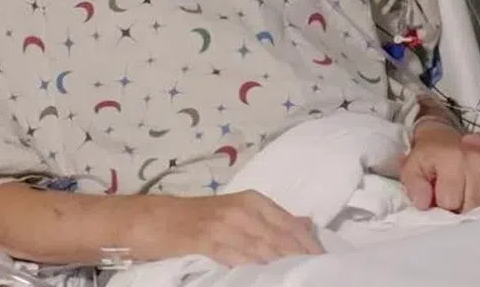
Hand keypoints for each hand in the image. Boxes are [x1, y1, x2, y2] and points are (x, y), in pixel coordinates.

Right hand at [139, 190, 323, 266]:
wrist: (154, 218)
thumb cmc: (198, 218)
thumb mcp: (238, 211)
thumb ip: (271, 219)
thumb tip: (306, 223)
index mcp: (254, 201)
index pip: (292, 225)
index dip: (309, 246)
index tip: (325, 262)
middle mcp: (243, 209)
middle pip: (281, 237)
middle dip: (300, 257)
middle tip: (317, 273)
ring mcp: (224, 223)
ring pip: (262, 248)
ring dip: (281, 264)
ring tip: (297, 277)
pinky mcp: (205, 240)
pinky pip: (234, 255)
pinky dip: (250, 267)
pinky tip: (262, 277)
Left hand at [399, 122, 479, 212]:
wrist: (442, 137)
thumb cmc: (427, 154)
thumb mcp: (411, 168)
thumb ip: (414, 187)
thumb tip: (424, 204)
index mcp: (452, 160)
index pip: (450, 202)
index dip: (439, 205)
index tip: (434, 197)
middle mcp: (475, 161)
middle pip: (468, 206)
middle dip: (455, 207)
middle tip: (445, 193)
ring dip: (468, 204)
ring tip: (457, 191)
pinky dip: (479, 199)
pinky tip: (468, 189)